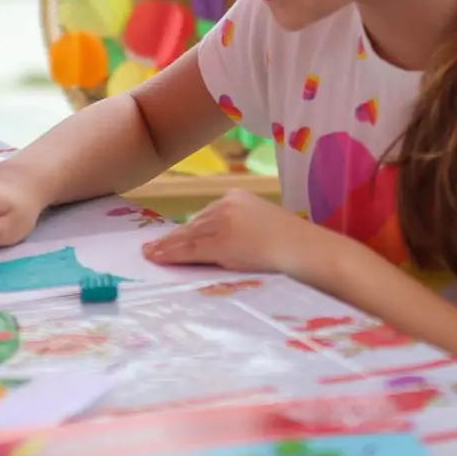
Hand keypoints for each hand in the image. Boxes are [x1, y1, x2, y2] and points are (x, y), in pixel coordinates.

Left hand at [141, 190, 328, 276]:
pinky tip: (156, 257)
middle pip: (193, 225)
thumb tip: (214, 245)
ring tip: (150, 254)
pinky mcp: (221, 242)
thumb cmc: (293, 246)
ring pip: (187, 237)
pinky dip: (170, 254)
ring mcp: (222, 222)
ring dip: (166, 247)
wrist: (307, 250)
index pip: (205, 216)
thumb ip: (239, 230)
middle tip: (152, 247)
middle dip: (173, 239)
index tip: (170, 237)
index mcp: (237, 198)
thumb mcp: (261, 229)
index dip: (186, 230)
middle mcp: (227, 205)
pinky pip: (189, 250)